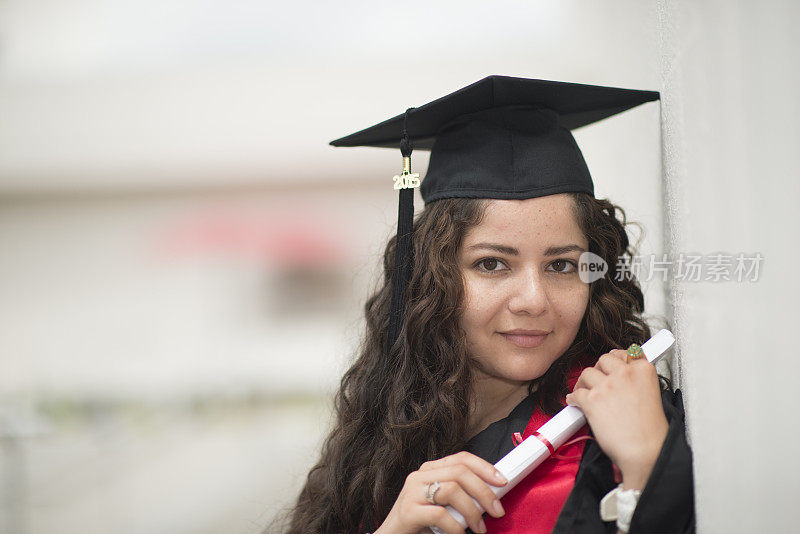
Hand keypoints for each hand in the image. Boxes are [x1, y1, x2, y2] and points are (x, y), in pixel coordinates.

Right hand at [375, 451, 507, 533]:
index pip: (461, 458)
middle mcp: (420, 476)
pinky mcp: (408, 511)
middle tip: (497, 511)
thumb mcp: (442, 504)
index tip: (502, 481)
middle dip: (484, 491)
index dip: (485, 467)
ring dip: (472, 511)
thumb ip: (460, 496)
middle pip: (460, 472)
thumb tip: (492, 497)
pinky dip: (456, 528)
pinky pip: (440, 515)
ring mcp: (411, 492)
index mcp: (430, 470)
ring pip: (452, 490)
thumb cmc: (421, 524)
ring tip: (479, 528)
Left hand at [565, 350, 667, 489]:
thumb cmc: (650, 431)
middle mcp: (626, 373)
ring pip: (587, 373)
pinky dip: (573, 398)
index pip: (626, 352)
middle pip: (603, 359)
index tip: (611, 366)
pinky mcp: (592, 400)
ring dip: (584, 383)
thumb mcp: (652, 395)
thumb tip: (620, 378)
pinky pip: (576, 393)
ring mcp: (608, 385)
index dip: (616, 360)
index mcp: (644, 370)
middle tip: (597, 380)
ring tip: (585, 392)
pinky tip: (575, 402)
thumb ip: (637, 381)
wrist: (647, 452)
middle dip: (599, 369)